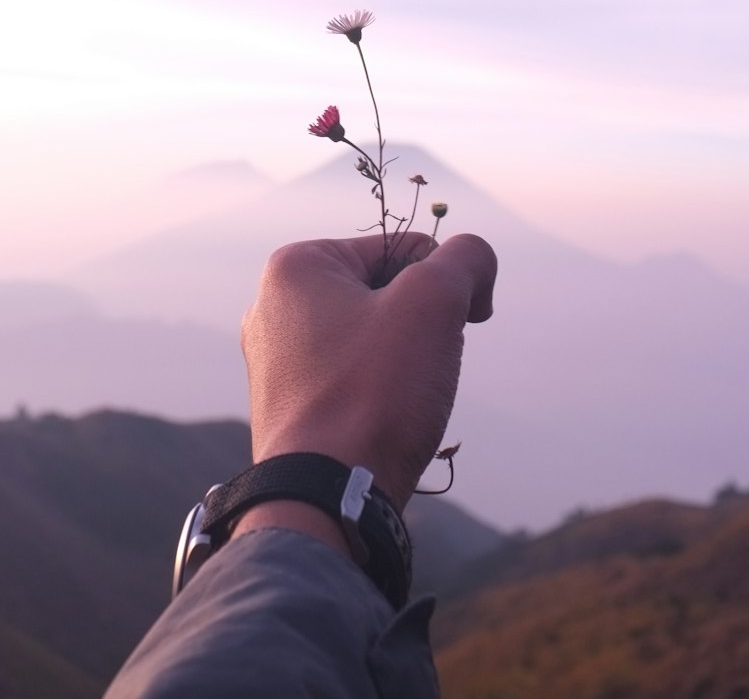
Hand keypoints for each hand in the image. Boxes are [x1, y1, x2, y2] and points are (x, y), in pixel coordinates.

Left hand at [238, 230, 496, 512]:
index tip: (463, 325)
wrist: (327, 499)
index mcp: (296, 266)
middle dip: (422, 326)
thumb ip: (466, 259)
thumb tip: (475, 259)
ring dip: (406, 362)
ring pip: (373, 339)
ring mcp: (276, 361)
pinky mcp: (287, 407)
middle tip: (426, 367)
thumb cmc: (374, 392)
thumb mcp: (434, 303)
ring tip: (404, 401)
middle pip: (385, 294)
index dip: (446, 284)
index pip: (404, 249)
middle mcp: (273, 307)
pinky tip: (384, 424)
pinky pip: (352, 380)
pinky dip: (381, 395)